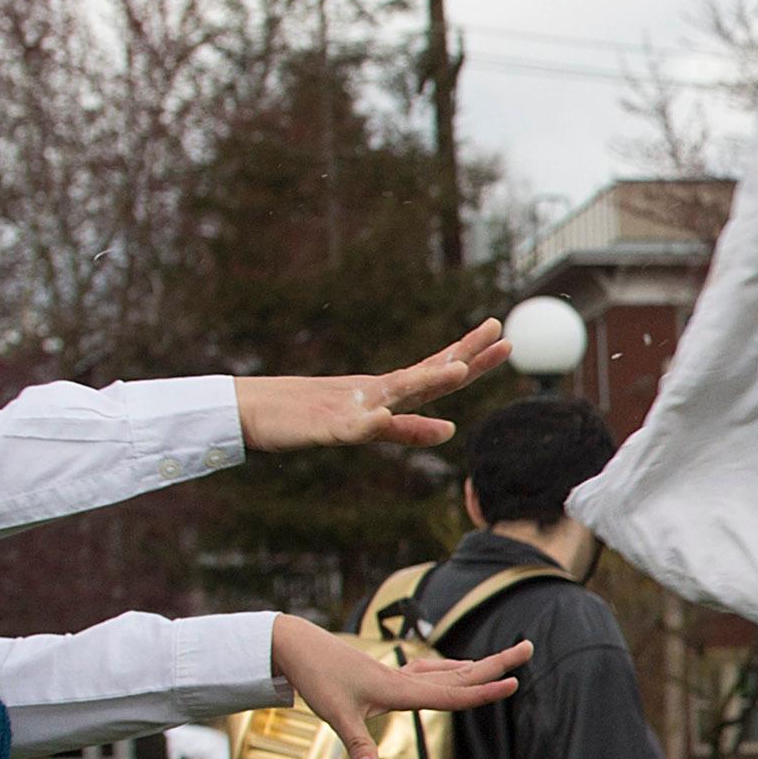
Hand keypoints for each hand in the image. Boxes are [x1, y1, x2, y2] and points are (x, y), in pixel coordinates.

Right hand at [237, 324, 504, 456]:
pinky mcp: (327, 427)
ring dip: (426, 380)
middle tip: (498, 329)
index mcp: (387, 392)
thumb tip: (452, 429)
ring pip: (396, 392)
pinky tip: (384, 417)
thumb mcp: (367, 425)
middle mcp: (376, 392)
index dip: (472, 357)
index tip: (504, 338)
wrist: (253, 411)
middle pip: (428, 372)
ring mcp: (353, 407)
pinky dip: (369, 423)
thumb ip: (407, 428)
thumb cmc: (311, 416)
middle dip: (464, 354)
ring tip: (458, 369)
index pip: (438, 372)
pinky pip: (351, 428)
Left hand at [268, 616, 525, 758]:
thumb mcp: (334, 714)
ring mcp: (398, 674)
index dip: (485, 692)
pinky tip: (452, 668)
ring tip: (499, 662)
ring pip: (448, 671)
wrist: (295, 646)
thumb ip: (356, 744)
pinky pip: (429, 670)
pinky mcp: (387, 674)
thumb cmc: (316, 679)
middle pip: (461, 674)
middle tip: (528, 648)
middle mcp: (406, 679)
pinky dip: (449, 668)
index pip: (453, 694)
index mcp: (400, 690)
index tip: (515, 682)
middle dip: (496, 664)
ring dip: (476, 667)